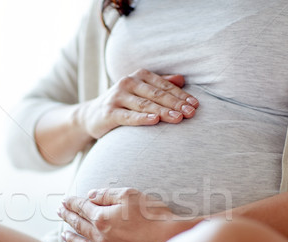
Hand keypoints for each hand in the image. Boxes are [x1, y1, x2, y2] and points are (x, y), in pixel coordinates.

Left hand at [58, 188, 181, 241]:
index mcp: (102, 218)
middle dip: (67, 217)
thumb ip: (107, 194)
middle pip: (79, 225)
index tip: (64, 200)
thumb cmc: (153, 217)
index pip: (82, 207)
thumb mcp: (130, 195)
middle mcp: (100, 237)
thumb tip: (90, 195)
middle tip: (59, 212)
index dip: (72, 202)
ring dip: (71, 238)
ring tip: (64, 234)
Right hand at [77, 69, 198, 139]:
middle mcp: (128, 82)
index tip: (195, 105)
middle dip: (176, 104)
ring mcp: (117, 97)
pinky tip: (155, 120)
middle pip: (157, 94)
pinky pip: (128, 116)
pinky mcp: (109, 112)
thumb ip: (160, 85)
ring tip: (179, 118)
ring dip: (163, 111)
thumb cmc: (122, 104)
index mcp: (139, 76)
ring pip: (145, 104)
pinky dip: (142, 118)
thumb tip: (182, 79)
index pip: (164, 86)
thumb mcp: (141, 91)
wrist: (91, 116)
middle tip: (191, 113)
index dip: (181, 95)